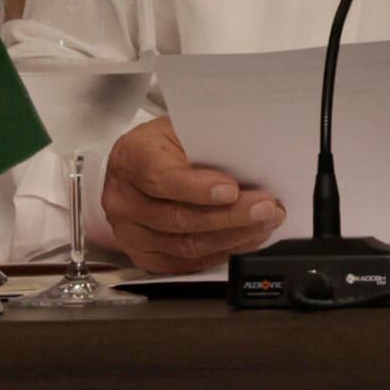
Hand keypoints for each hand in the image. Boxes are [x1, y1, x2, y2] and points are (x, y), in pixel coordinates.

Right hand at [100, 117, 285, 272]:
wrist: (137, 167)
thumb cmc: (165, 144)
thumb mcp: (180, 127)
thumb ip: (206, 142)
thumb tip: (250, 157)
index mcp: (131, 158)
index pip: (161, 178)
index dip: (197, 188)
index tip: (232, 189)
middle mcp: (123, 200)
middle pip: (179, 218)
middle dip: (230, 215)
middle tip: (266, 208)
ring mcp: (130, 233)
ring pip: (186, 245)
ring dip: (233, 236)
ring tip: (266, 223)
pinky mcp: (145, 256)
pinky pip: (188, 262)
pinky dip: (222, 252)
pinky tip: (247, 238)